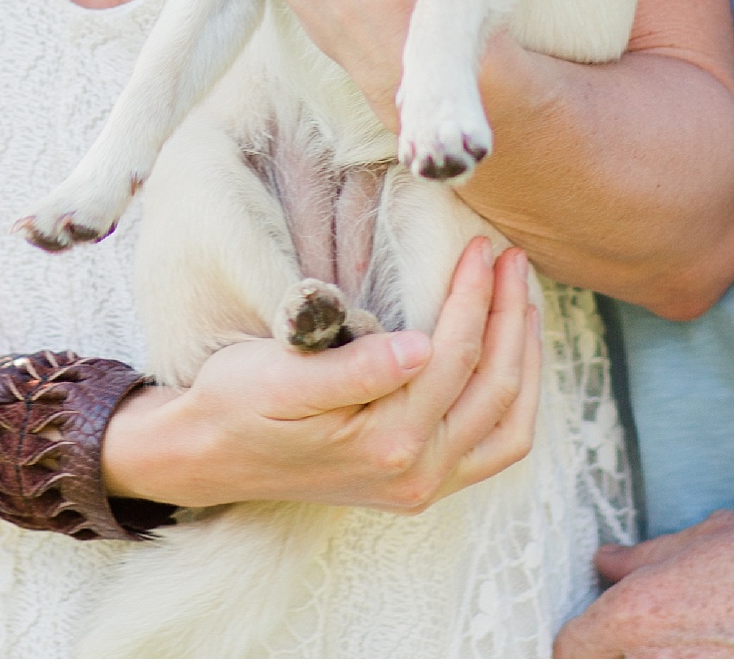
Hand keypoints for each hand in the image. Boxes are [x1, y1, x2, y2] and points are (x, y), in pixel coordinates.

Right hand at [105, 237, 539, 513]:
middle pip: (494, 387)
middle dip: (510, 317)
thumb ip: (354, 370)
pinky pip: (494, 447)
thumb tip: (421, 349)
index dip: (474, 297)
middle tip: (512, 259)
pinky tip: (511, 355)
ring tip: (523, 299)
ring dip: (524, 358)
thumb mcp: (279, 376)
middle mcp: (416, 475)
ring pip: (508, 422)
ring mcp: (424, 486)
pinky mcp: (422, 484)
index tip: (479, 247)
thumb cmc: (238, 402)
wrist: (210, 454)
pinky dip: (515, 400)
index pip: (454, 356)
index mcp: (385, 443)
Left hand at [559, 499, 733, 657]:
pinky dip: (713, 664)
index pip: (571, 649)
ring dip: (670, 659)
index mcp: (641, 618)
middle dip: (624, 655)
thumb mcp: (714, 537)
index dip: (585, 641)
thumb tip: (608, 563)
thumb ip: (648, 557)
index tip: (602, 638)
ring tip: (707, 643)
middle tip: (662, 638)